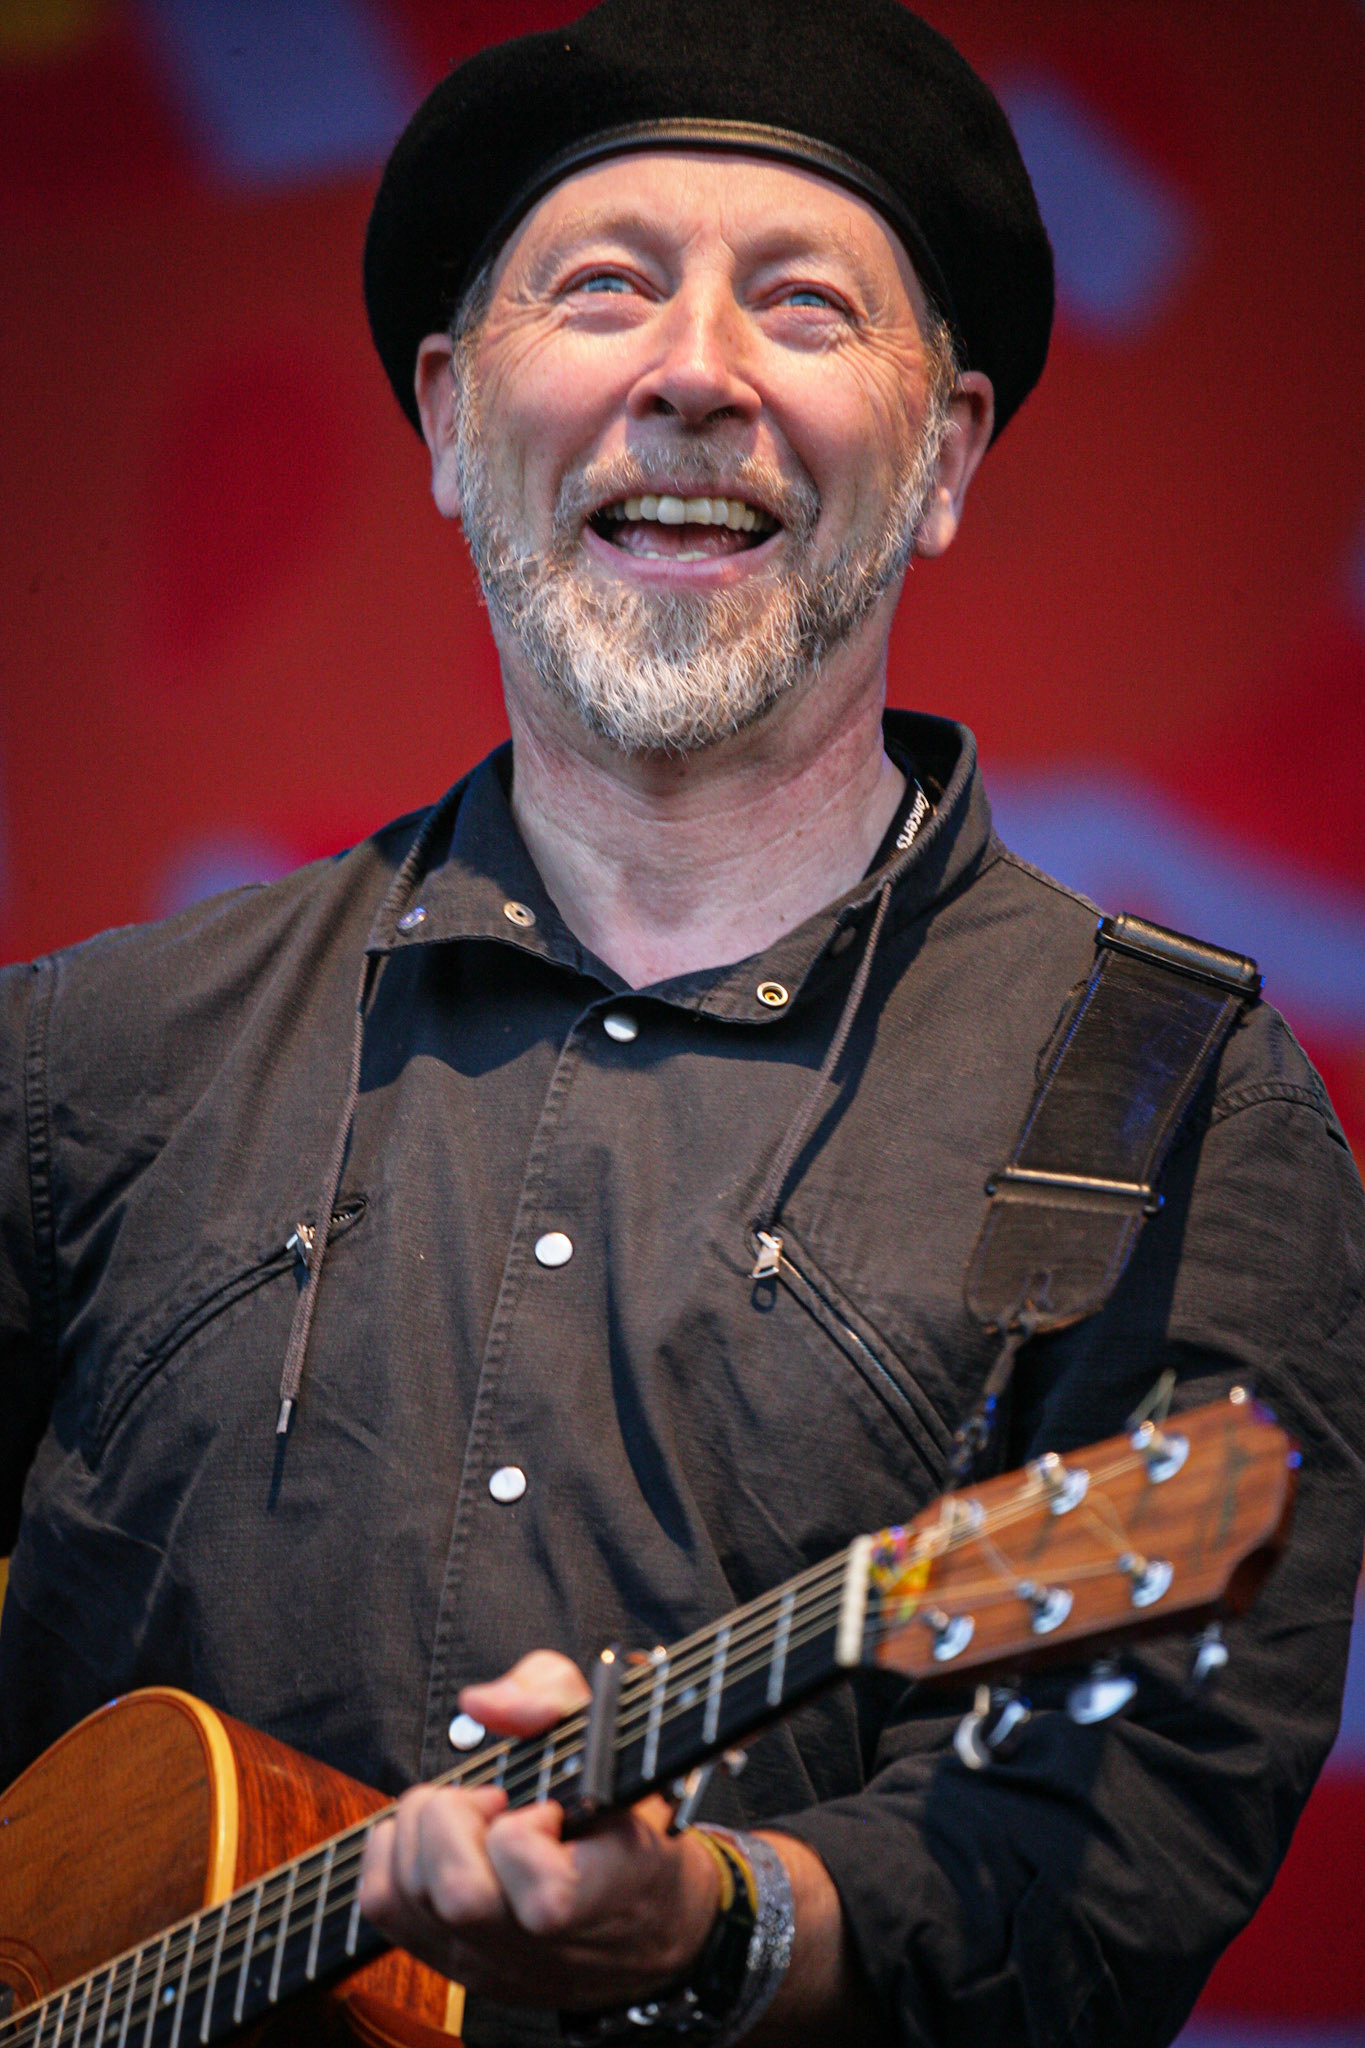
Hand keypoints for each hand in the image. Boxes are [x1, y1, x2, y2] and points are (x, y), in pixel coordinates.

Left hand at [358, 1651, 722, 2009]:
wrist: (635, 1920)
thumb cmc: (619, 1815)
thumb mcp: (611, 1735)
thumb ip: (552, 1694)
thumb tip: (481, 1703)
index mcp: (605, 1896)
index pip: (546, 1899)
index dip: (528, 1836)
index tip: (549, 1810)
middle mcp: (539, 1947)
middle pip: (460, 1897)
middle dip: (458, 1819)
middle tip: (490, 1800)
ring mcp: (487, 1961)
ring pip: (409, 1896)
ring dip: (422, 1829)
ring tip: (465, 1815)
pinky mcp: (445, 1958)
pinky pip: (379, 1901)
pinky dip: (393, 1849)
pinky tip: (435, 1837)